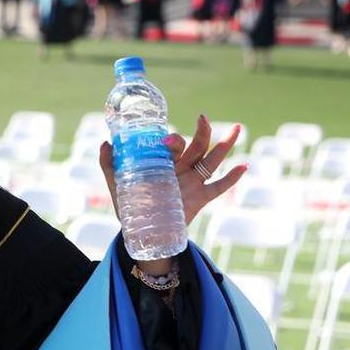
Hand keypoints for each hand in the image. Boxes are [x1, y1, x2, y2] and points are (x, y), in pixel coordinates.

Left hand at [98, 114, 247, 268]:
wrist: (141, 230)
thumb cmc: (130, 202)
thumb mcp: (116, 182)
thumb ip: (109, 163)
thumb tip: (106, 143)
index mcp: (165, 162)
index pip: (174, 144)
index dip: (173, 140)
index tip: (164, 142)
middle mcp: (181, 168)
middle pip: (197, 146)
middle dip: (202, 132)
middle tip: (202, 119)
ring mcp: (193, 182)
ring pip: (213, 159)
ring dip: (225, 144)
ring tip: (237, 128)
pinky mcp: (200, 198)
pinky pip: (219, 187)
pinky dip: (232, 178)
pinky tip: (243, 167)